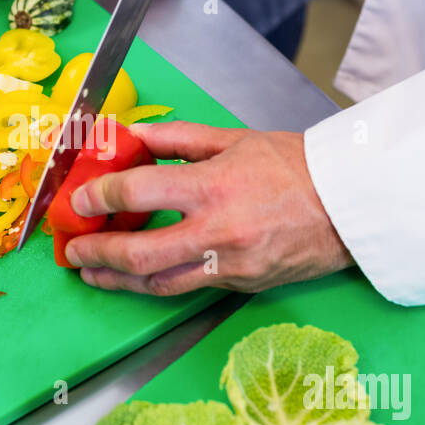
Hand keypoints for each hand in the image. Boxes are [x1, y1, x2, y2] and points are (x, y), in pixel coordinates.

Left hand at [63, 121, 352, 294]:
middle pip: (138, 252)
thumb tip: (132, 137)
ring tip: (93, 272)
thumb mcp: (234, 139)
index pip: (137, 193)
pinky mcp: (239, 283)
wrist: (351, 205)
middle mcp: (217, 231)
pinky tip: (136, 277)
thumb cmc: (298, 166)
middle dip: (97, 252)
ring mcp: (229, 264)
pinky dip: (154, 284)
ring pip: (157, 282)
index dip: (100, 197)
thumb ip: (177, 139)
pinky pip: (186, 287)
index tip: (81, 200)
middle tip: (73, 248)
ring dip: (117, 279)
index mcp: (213, 186)